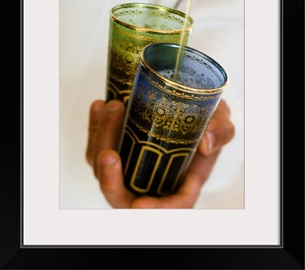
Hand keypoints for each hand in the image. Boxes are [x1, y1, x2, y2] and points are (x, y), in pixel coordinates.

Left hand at [86, 99, 234, 207]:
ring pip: (104, 167)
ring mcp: (131, 162)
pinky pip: (97, 144)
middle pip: (123, 193)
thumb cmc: (208, 120)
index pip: (171, 205)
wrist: (190, 105)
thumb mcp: (222, 122)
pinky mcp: (117, 145)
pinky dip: (94, 126)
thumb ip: (220, 130)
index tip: (140, 205)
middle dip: (111, 179)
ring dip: (102, 140)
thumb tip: (205, 143)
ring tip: (112, 108)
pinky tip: (99, 105)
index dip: (155, 210)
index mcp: (181, 180)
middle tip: (109, 154)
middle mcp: (152, 177)